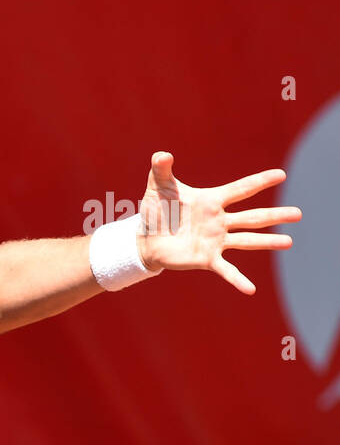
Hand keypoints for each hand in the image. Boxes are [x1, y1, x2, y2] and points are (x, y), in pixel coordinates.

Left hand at [136, 152, 299, 294]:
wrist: (145, 238)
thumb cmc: (156, 211)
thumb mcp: (158, 187)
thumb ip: (161, 169)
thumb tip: (161, 155)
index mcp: (211, 201)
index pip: (240, 189)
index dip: (260, 181)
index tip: (281, 175)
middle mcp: (219, 221)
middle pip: (252, 217)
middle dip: (275, 215)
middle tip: (298, 213)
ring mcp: (215, 241)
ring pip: (247, 241)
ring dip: (267, 242)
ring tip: (289, 242)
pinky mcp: (206, 259)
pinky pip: (226, 270)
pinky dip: (238, 280)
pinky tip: (251, 289)